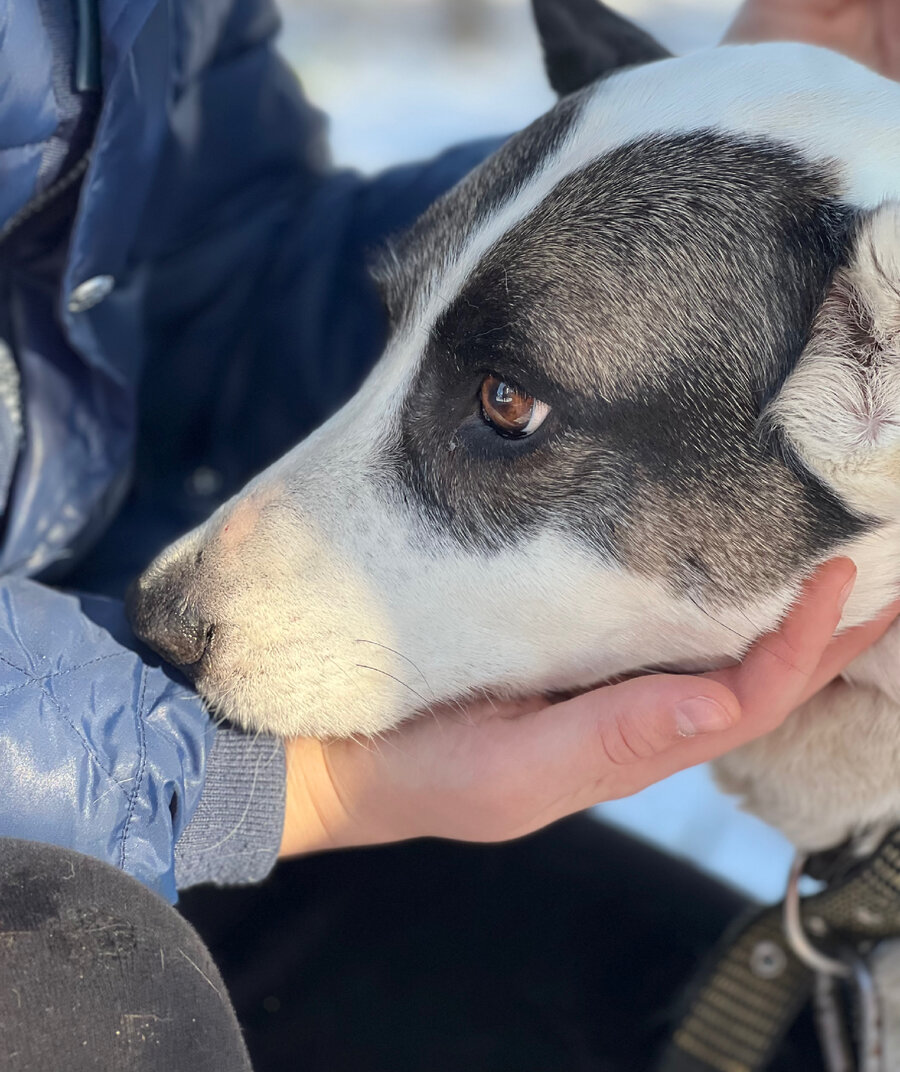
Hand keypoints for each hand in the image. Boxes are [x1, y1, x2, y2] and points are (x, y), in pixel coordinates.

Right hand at [280, 559, 899, 855]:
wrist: (334, 755)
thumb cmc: (414, 768)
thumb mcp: (509, 773)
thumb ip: (608, 743)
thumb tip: (720, 706)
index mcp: (623, 749)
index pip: (746, 700)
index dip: (805, 650)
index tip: (845, 580)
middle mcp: (627, 717)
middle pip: (754, 678)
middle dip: (828, 637)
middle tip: (886, 573)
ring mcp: (599, 687)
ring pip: (716, 655)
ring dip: (784, 619)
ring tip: (837, 568)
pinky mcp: (566, 656)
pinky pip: (662, 634)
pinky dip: (713, 605)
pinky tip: (730, 573)